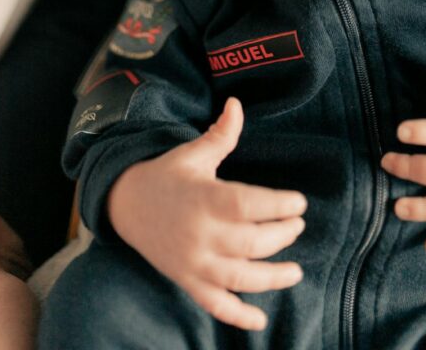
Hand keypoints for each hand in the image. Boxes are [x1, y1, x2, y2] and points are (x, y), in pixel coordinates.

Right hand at [108, 97, 306, 330]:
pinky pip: (215, 304)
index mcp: (203, 198)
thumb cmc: (167, 174)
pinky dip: (238, 316)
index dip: (278, 205)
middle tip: (298, 226)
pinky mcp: (187, 280)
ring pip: (239, 278)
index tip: (300, 202)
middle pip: (250, 243)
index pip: (248, 205)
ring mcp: (193, 262)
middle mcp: (199, 234)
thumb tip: (237, 104)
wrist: (125, 204)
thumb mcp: (193, 153)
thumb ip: (221, 134)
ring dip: (272, 278)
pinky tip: (260, 320)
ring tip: (296, 272)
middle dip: (281, 236)